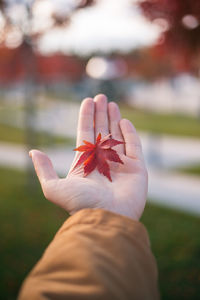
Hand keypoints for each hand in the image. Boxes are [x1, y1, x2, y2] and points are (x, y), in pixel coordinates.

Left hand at [30, 94, 147, 219]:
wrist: (106, 218)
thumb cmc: (80, 204)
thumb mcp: (54, 188)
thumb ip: (44, 170)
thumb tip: (34, 151)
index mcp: (85, 162)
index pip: (85, 134)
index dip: (86, 117)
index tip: (87, 101)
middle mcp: (102, 161)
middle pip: (101, 131)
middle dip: (100, 114)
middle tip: (100, 97)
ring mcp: (120, 164)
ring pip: (116, 135)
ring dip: (113, 118)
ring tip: (111, 103)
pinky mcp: (137, 168)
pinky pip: (134, 146)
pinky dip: (130, 133)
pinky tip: (124, 121)